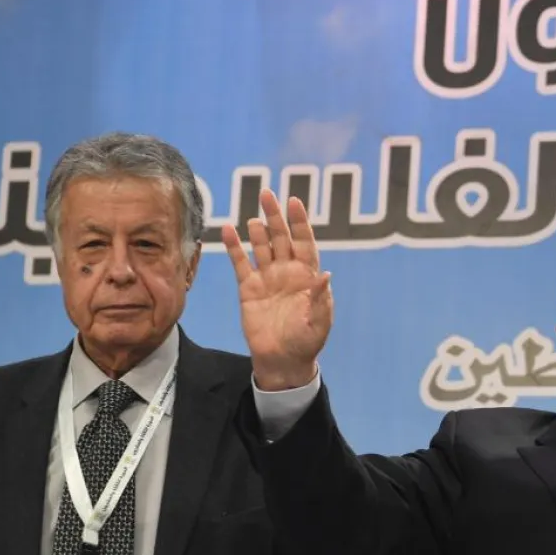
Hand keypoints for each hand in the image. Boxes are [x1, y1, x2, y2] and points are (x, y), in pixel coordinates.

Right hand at [222, 190, 331, 390]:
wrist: (283, 360)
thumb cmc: (306, 341)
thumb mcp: (319, 322)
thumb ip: (321, 298)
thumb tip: (327, 274)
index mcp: (307, 276)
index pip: (304, 242)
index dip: (300, 222)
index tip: (294, 201)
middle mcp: (287, 272)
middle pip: (281, 237)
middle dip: (276, 216)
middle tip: (267, 194)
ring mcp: (267, 278)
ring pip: (261, 247)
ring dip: (258, 231)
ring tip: (255, 219)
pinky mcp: (248, 288)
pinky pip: (240, 263)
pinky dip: (234, 247)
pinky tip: (228, 230)